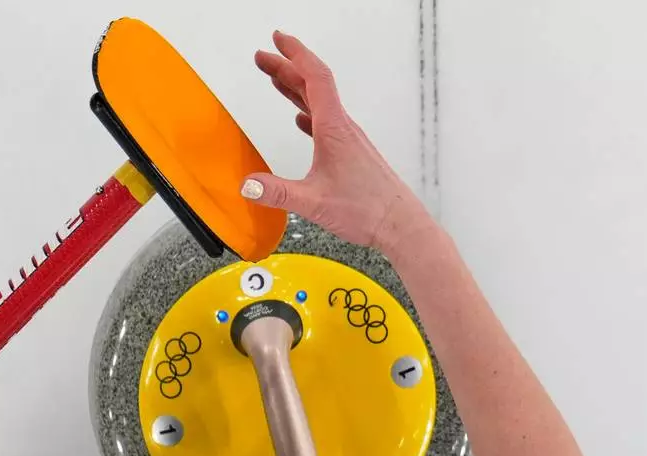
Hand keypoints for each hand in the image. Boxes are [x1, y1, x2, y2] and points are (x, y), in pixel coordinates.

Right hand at [240, 31, 436, 256]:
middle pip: (312, 86)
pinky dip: (308, 114)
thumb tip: (247, 184)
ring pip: (319, 104)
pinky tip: (300, 121)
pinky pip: (325, 124)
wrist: (399, 224)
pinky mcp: (350, 154)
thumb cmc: (366, 210)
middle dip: (286, 68)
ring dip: (295, 89)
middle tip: (263, 58)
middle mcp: (342, 128)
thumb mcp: (314, 202)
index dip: (295, 54)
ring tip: (275, 81)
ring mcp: (348, 140)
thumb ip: (278, 192)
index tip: (277, 40)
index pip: (314, 78)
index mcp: (333, 129)